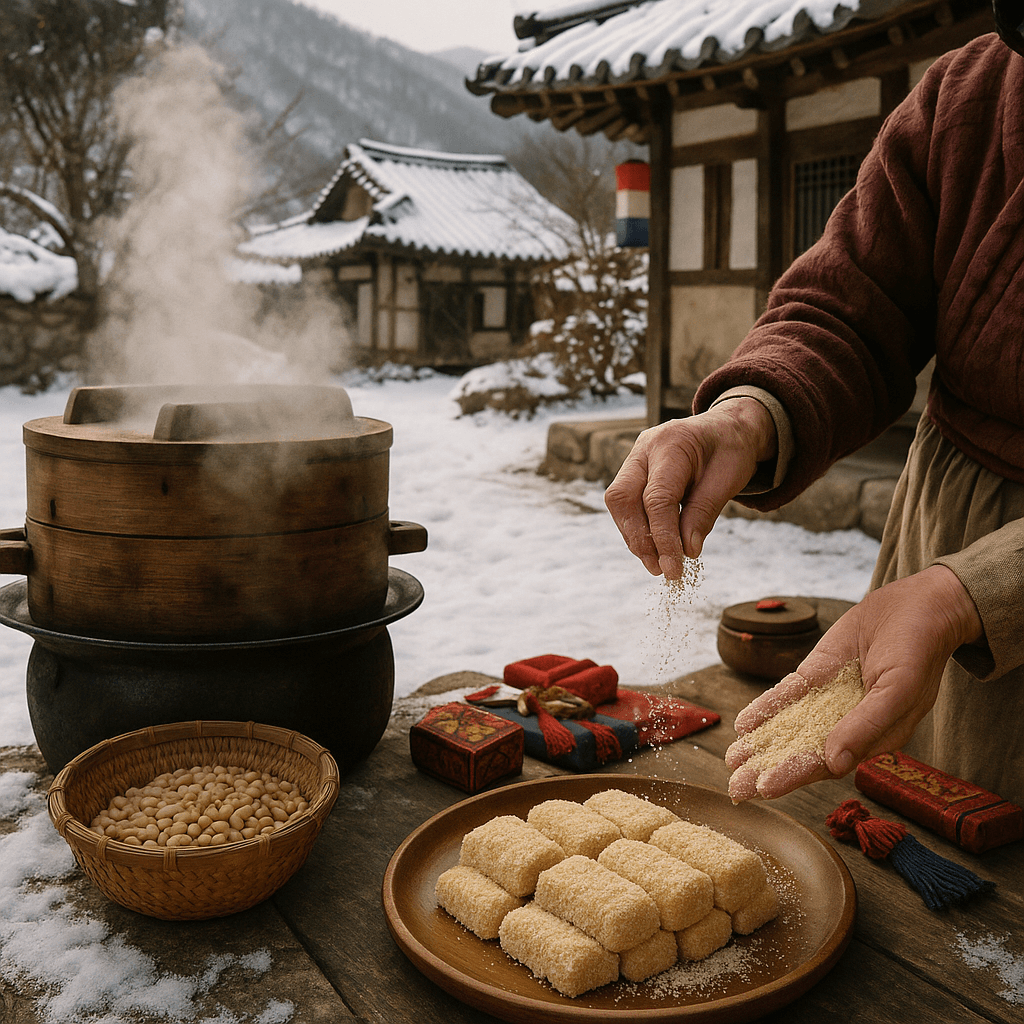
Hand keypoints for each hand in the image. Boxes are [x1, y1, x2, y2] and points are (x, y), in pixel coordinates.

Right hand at [603, 398, 776, 578]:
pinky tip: (654, 545)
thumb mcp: (728, 480)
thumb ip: (704, 513)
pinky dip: (638, 526)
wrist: (728, 427)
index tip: (673, 568)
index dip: (663, 537)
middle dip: (638, 538)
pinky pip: (626, 502)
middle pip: (624, 498)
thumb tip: (687, 551)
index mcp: (671, 444)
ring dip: (635, 536)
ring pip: (619, 502)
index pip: (657, 498)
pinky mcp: (633, 470)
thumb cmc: (731, 450)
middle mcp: (644, 448)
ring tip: (657, 563)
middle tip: (659, 569)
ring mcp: (635, 457)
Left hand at [726, 565, 983, 799]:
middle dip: (767, 767)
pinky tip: (744, 724)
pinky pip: (786, 696)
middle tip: (736, 787)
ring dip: (760, 743)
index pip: (827, 764)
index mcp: (872, 738)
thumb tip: (834, 763)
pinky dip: (765, 709)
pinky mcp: (815, 676)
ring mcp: (827, 700)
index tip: (765, 787)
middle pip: (801, 750)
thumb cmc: (917, 653)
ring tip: (732, 760)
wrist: (912, 608)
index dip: (795, 776)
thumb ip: (866, 726)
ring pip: (788, 726)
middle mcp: (845, 724)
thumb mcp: (898, 691)